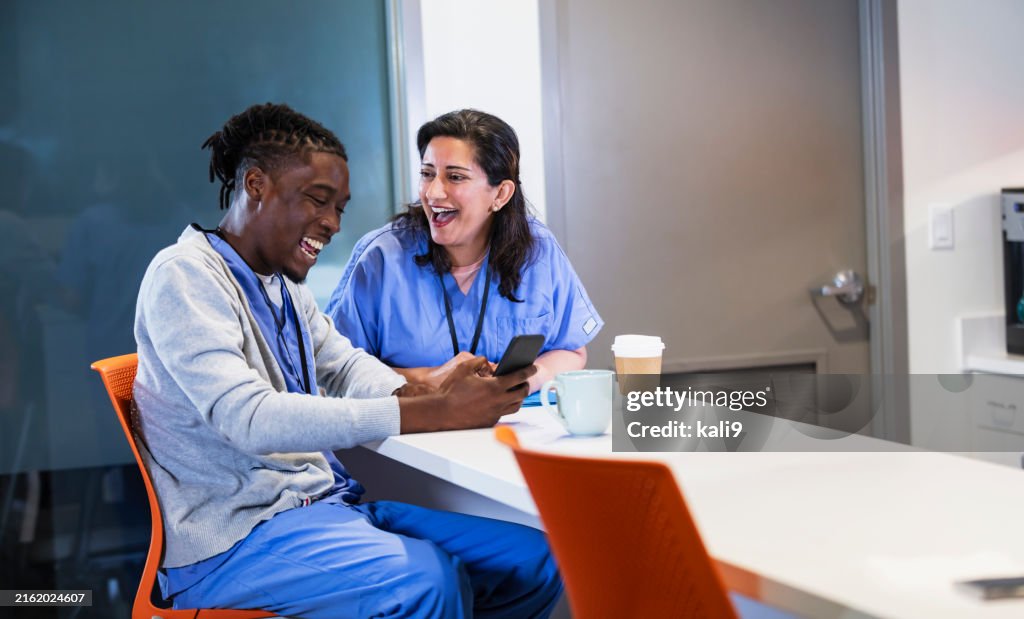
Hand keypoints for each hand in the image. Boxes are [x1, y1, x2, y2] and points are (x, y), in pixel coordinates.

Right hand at [398, 357, 536, 432]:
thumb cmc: (451, 391)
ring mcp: (496, 413)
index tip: (534, 366)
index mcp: (495, 386)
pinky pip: (504, 413)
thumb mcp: (463, 369)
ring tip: (516, 392)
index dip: (529, 370)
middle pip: (522, 393)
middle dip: (526, 385)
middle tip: (524, 381)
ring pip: (516, 405)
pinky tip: (501, 401)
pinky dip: (506, 406)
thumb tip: (486, 361)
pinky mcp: (490, 421)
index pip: (519, 376)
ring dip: (519, 397)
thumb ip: (478, 361)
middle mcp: (499, 401)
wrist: (442, 412)